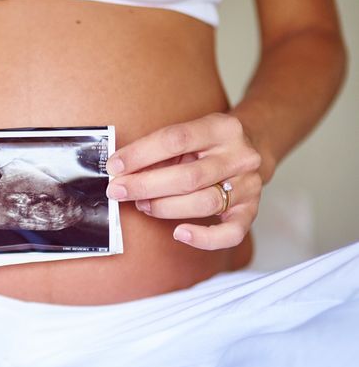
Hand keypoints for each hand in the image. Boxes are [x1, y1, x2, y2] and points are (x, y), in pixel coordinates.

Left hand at [105, 113, 263, 249]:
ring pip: (204, 202)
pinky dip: (204, 238)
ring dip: (165, 207)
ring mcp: (249, 184)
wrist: (253, 146)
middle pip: (188, 177)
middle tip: (118, 191)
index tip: (115, 166)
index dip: (140, 154)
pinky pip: (231, 233)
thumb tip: (120, 171)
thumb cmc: (207, 144)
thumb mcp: (188, 135)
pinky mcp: (252, 210)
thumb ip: (159, 151)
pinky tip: (179, 233)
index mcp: (222, 128)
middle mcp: (240, 156)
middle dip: (146, 186)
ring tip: (142, 204)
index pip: (175, 139)